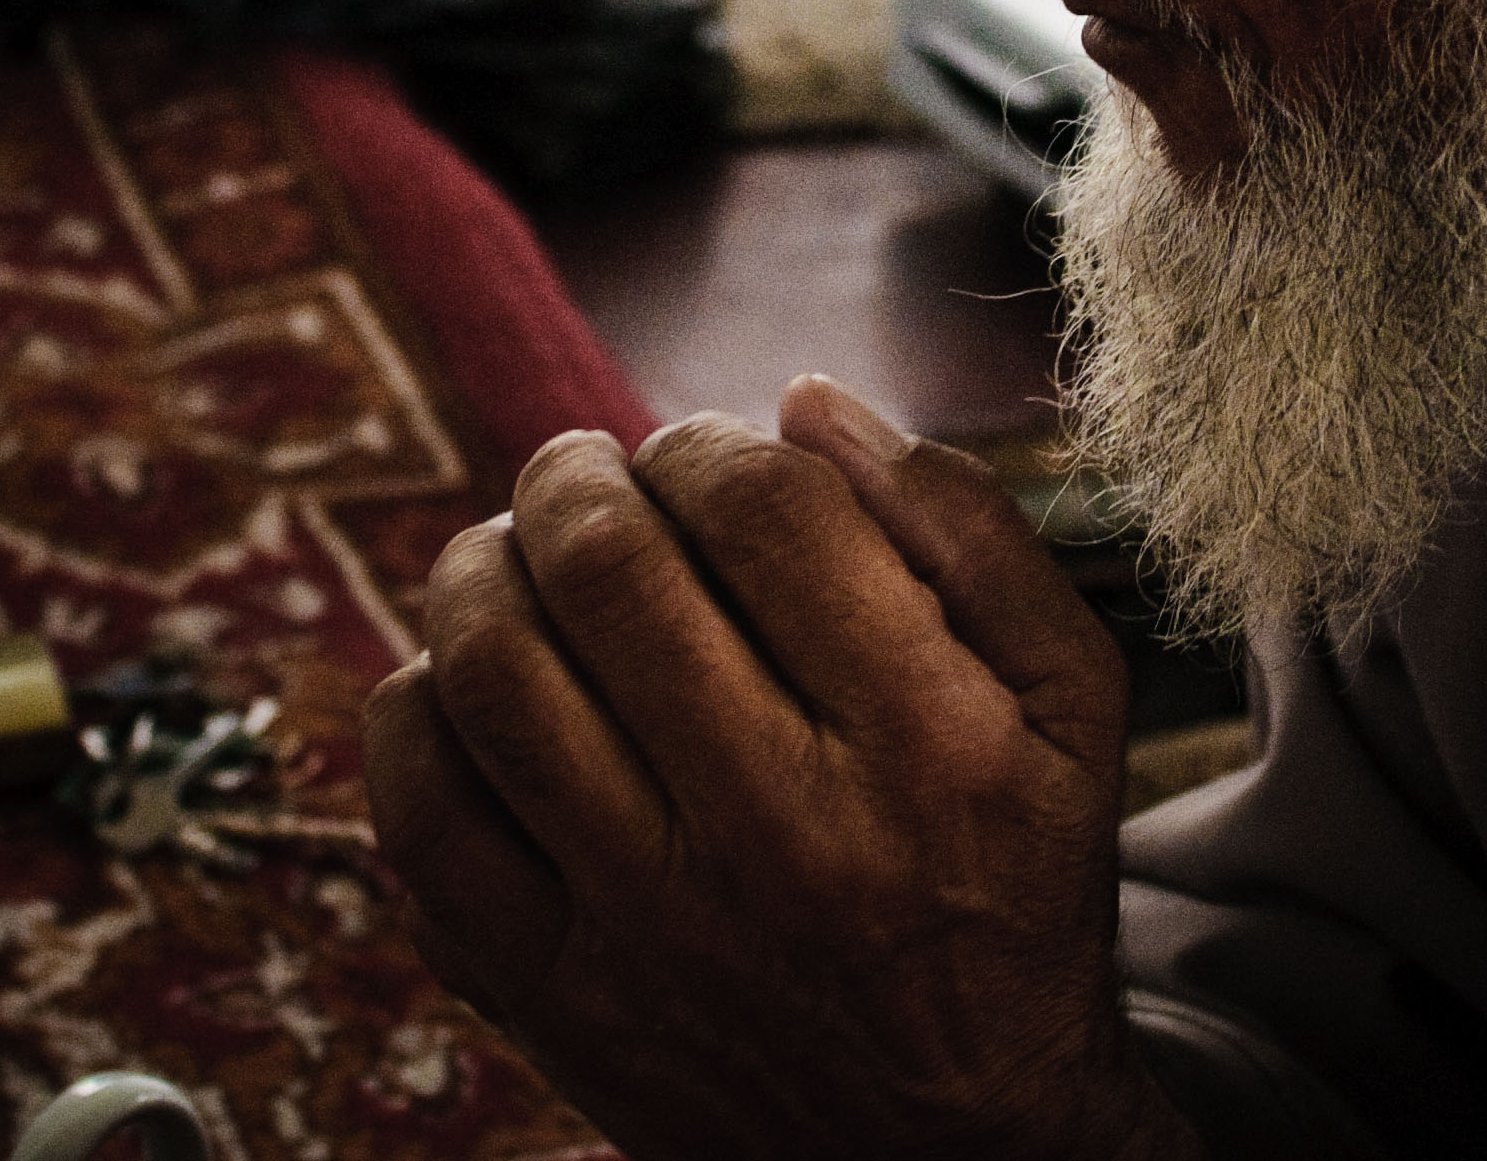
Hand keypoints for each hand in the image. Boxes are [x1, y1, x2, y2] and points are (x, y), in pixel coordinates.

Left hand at [362, 375, 1205, 1160]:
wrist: (948, 1154)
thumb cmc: (1010, 893)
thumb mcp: (1069, 712)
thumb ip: (968, 532)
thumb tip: (808, 402)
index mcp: (924, 746)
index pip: (762, 509)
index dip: (708, 444)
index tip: (703, 454)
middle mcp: (782, 834)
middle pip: (608, 567)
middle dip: (576, 476)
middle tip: (584, 472)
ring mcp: (649, 927)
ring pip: (490, 672)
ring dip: (480, 565)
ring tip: (513, 550)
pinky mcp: (552, 999)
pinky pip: (421, 815)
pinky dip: (417, 709)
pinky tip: (466, 682)